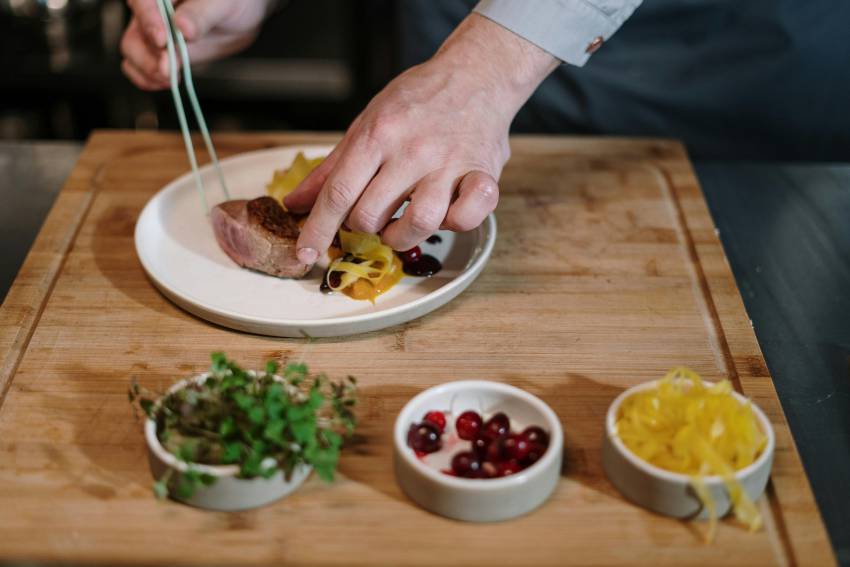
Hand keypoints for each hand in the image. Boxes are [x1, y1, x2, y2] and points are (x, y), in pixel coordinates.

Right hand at [120, 0, 271, 89]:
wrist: (237, 19)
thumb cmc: (228, 1)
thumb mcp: (219, 3)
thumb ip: (200, 15)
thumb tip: (183, 28)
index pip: (142, 3)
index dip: (148, 21)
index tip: (162, 40)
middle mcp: (149, 12)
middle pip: (133, 34)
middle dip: (147, 56)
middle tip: (167, 69)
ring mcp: (151, 35)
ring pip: (133, 54)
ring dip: (148, 71)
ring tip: (170, 79)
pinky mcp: (160, 54)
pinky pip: (141, 69)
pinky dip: (149, 80)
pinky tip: (167, 83)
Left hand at [284, 13, 557, 259]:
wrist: (476, 74)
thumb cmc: (418, 100)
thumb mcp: (367, 122)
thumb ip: (332, 167)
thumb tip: (295, 203)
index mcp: (378, 134)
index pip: (338, 193)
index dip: (318, 229)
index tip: (306, 254)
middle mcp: (412, 151)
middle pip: (371, 215)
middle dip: (362, 227)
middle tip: (372, 215)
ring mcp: (449, 164)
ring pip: (418, 223)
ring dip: (402, 235)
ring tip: (401, 224)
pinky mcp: (483, 173)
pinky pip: (469, 216)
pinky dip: (457, 222)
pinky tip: (448, 212)